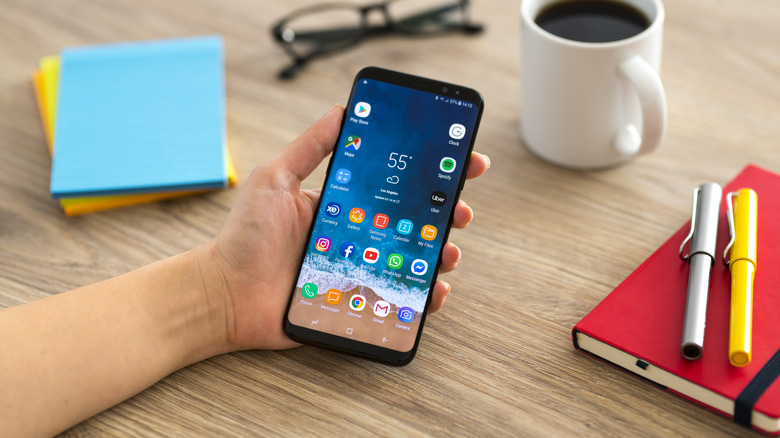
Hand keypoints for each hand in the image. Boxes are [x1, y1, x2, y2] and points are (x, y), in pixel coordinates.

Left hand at [205, 105, 489, 351]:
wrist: (225, 294)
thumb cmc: (245, 236)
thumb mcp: (275, 178)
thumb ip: (309, 147)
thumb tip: (342, 110)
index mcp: (344, 204)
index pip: (395, 184)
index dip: (431, 173)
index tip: (462, 161)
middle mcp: (358, 235)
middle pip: (414, 221)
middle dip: (447, 212)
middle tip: (460, 209)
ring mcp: (360, 268)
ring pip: (414, 259)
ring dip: (440, 252)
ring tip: (447, 250)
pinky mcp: (357, 300)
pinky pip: (400, 297)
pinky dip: (423, 295)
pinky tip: (433, 289)